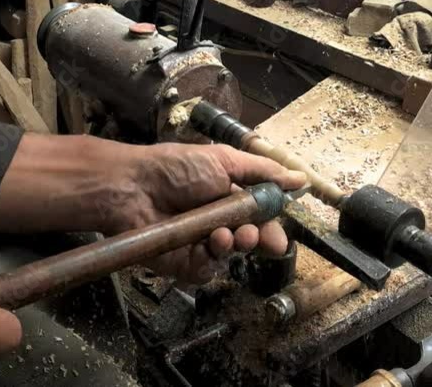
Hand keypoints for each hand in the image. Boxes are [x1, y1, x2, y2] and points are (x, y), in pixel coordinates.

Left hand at [0, 134, 306, 282]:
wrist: (131, 188)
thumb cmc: (175, 168)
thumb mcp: (224, 161)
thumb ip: (263, 172)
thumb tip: (299, 178)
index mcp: (227, 195)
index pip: (260, 216)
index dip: (272, 224)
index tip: (282, 229)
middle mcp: (216, 221)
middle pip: (250, 239)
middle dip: (259, 237)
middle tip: (257, 235)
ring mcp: (199, 244)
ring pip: (232, 255)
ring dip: (237, 244)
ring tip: (229, 234)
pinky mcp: (183, 264)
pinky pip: (208, 270)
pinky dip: (214, 258)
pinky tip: (211, 242)